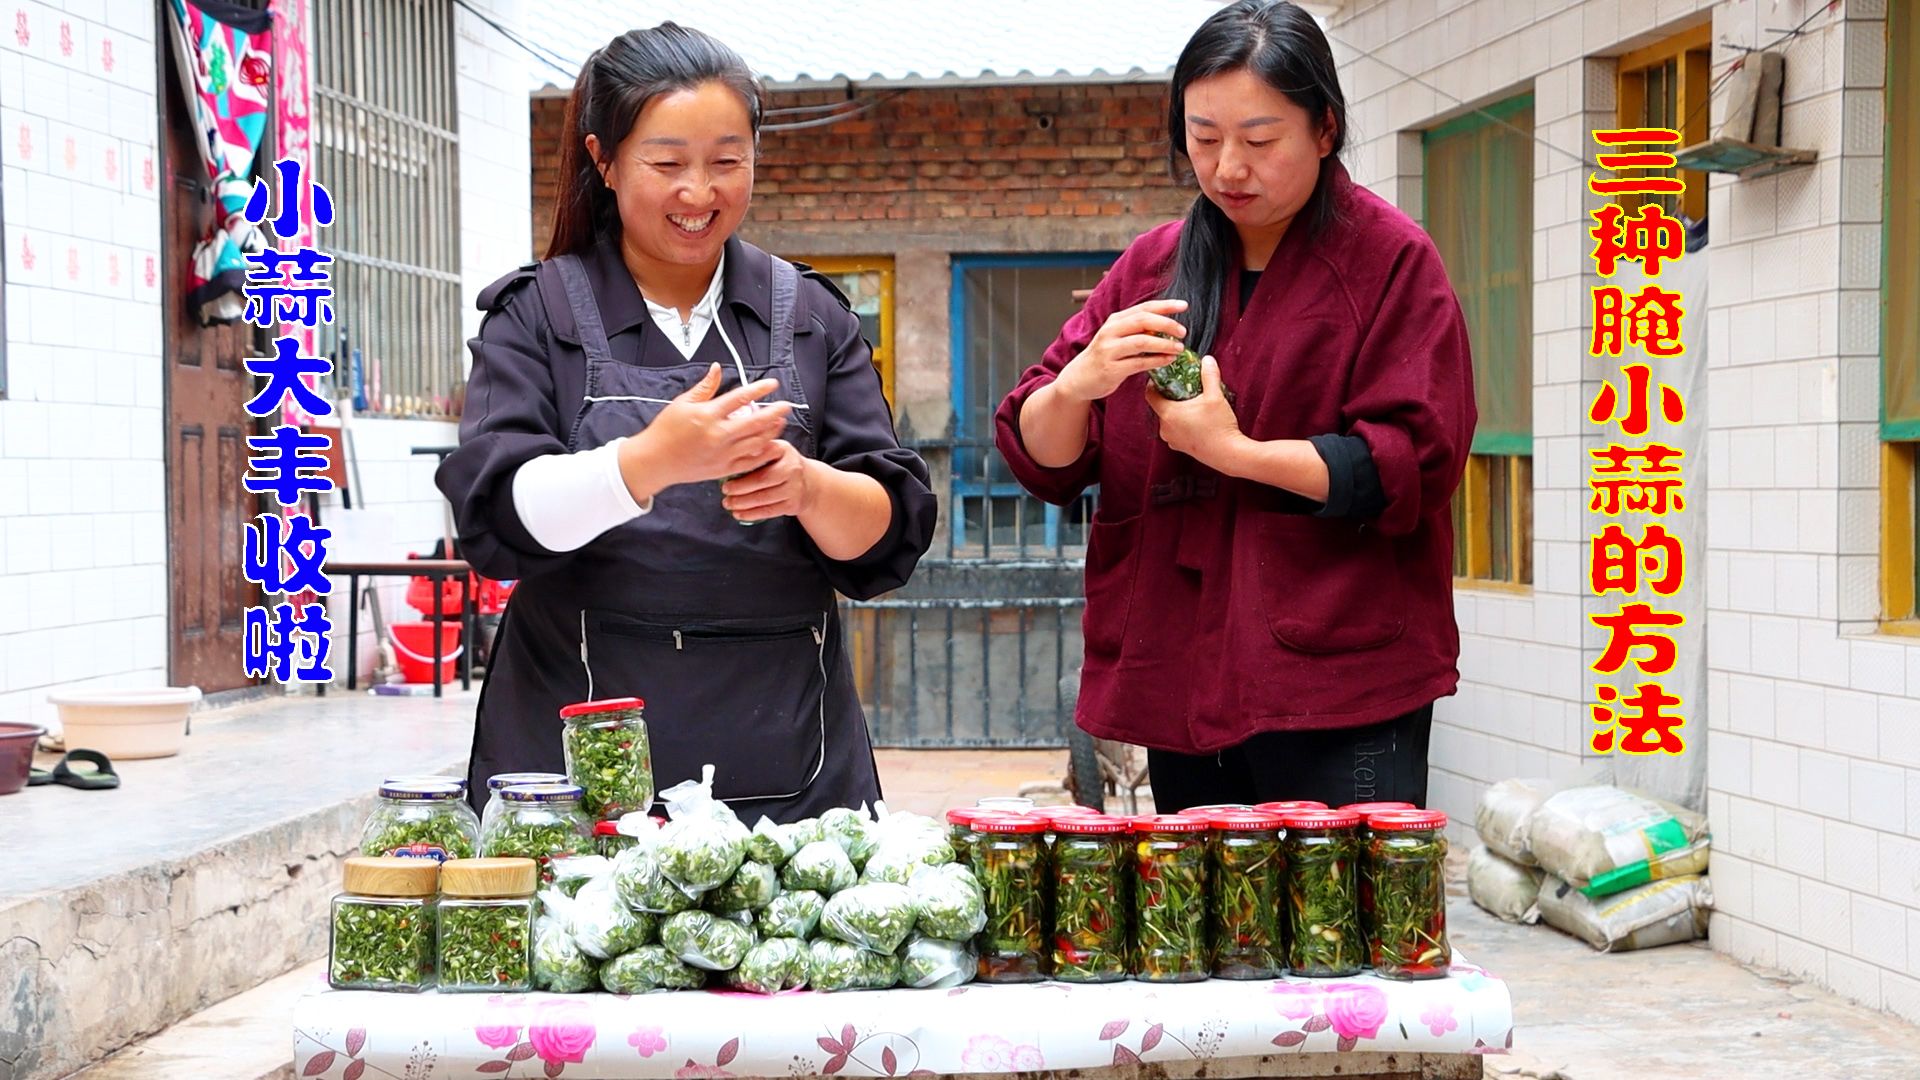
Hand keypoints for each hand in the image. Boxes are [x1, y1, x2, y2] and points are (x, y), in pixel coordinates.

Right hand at [618, 363, 790, 499]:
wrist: (655, 461)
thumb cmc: (665, 430)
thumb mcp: (682, 403)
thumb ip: (705, 386)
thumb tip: (717, 368)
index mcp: (707, 415)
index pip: (740, 398)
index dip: (759, 389)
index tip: (772, 384)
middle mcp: (718, 435)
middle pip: (756, 422)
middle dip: (775, 412)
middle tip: (786, 405)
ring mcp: (723, 454)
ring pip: (757, 442)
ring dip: (772, 431)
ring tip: (780, 421)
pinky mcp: (724, 468)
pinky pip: (751, 461)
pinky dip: (764, 452)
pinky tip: (772, 444)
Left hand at [720, 440, 813, 521]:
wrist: (807, 482)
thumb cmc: (781, 465)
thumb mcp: (772, 451)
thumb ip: (756, 452)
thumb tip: (729, 457)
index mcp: (783, 450)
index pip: (760, 459)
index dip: (742, 471)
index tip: (726, 480)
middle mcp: (792, 468)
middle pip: (762, 480)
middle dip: (740, 489)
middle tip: (725, 493)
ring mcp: (795, 487)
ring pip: (765, 498)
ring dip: (743, 503)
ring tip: (729, 504)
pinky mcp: (794, 504)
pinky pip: (770, 511)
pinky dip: (752, 514)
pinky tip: (739, 514)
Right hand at [1054, 298, 1190, 402]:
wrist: (1078, 378)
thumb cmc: (1104, 356)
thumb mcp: (1117, 338)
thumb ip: (1137, 330)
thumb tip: (1166, 326)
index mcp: (1115, 321)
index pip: (1143, 308)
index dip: (1165, 305)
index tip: (1184, 306)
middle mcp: (1110, 332)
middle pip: (1143, 321)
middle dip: (1166, 324)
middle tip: (1183, 331)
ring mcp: (1109, 350)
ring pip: (1142, 342)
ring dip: (1164, 344)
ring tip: (1179, 348)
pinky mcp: (1111, 369)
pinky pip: (1139, 363)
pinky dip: (1157, 361)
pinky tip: (1168, 360)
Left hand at [1146, 356, 1244, 468]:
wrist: (1228, 453)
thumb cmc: (1219, 426)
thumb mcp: (1215, 396)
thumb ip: (1209, 376)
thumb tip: (1207, 360)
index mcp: (1168, 413)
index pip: (1149, 395)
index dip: (1154, 383)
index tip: (1163, 377)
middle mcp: (1165, 428)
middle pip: (1159, 406)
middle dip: (1169, 396)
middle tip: (1182, 387)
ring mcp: (1171, 439)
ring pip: (1167, 419)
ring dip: (1176, 410)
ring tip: (1191, 403)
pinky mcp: (1179, 447)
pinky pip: (1174, 430)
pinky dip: (1181, 422)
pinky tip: (1195, 418)